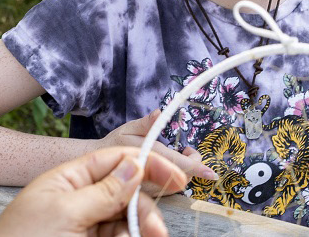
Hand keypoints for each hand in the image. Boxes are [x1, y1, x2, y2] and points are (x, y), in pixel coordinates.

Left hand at [0, 146, 189, 236]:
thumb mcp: (64, 213)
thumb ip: (104, 191)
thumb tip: (136, 165)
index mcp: (70, 180)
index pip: (116, 161)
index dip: (147, 165)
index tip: (177, 179)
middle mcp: (81, 200)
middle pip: (129, 195)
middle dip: (145, 210)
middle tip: (155, 233)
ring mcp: (86, 227)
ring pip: (128, 221)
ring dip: (141, 230)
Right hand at [100, 112, 218, 181]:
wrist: (96, 166)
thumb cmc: (114, 143)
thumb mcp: (128, 128)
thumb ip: (146, 123)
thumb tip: (159, 113)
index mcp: (148, 158)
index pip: (178, 165)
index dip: (196, 168)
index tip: (211, 173)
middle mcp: (150, 179)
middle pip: (182, 178)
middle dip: (192, 164)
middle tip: (187, 148)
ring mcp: (149, 190)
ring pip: (177, 185)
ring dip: (184, 170)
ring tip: (179, 153)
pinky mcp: (149, 196)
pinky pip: (169, 189)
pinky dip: (175, 176)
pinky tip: (168, 166)